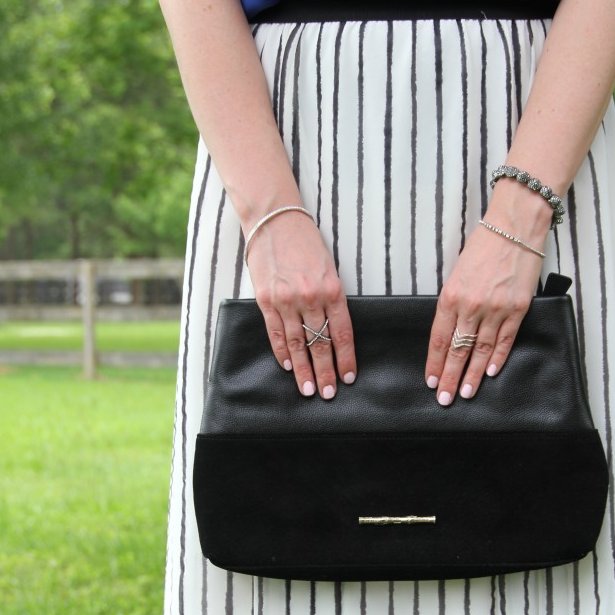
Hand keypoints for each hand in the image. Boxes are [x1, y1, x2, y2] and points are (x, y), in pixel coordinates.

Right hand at [246, 211, 356, 398]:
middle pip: (320, 344)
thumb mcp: (328, 268)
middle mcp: (310, 297)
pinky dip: (282, 352)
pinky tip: (288, 366)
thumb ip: (331, 299)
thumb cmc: (305, 242)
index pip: (342, 333)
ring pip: (298, 344)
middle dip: (325, 372)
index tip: (348, 377)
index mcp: (332, 289)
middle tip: (328, 394)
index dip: (345, 358)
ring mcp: (286, 300)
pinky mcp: (265, 300)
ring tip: (308, 389)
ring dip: (303, 370)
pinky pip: (276, 333)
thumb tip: (334, 332)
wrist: (274, 220)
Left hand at [424, 223, 544, 404]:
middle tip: (443, 399)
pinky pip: (505, 340)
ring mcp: (496, 309)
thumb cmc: (483, 247)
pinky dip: (498, 358)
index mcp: (450, 296)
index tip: (430, 381)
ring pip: (481, 351)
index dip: (433, 363)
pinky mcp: (517, 308)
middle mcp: (472, 306)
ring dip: (472, 375)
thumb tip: (449, 332)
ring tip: (465, 393)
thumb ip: (452, 303)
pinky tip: (491, 373)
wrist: (514, 227)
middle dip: (449, 377)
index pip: (438, 339)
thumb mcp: (456, 274)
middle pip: (457, 350)